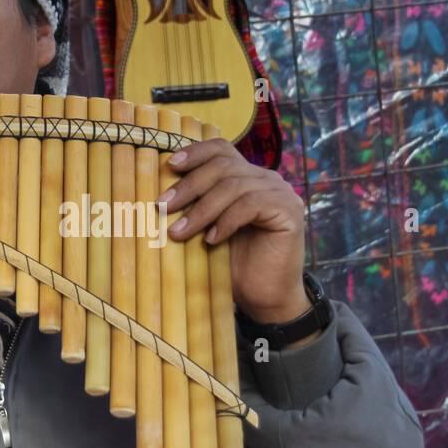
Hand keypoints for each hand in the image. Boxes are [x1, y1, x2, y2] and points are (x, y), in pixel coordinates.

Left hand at [159, 139, 308, 323]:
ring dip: (201, 209)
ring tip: (179, 232)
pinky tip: (211, 240)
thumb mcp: (207, 229)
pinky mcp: (289, 211)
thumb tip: (158, 195)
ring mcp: (281, 192)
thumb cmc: (233, 266)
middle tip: (162, 207)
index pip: (222, 149)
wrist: (264, 298)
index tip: (169, 165)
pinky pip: (251, 204)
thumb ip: (195, 206)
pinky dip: (226, 221)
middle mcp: (266, 179)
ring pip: (234, 186)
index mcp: (247, 177)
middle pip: (223, 165)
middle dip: (189, 185)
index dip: (195, 152)